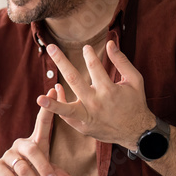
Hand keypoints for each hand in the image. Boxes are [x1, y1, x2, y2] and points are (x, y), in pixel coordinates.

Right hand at [0, 87, 73, 175]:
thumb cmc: (30, 168)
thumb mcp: (46, 169)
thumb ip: (57, 173)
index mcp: (34, 141)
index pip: (42, 121)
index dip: (48, 108)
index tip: (53, 90)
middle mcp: (20, 145)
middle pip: (32, 151)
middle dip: (44, 167)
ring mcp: (8, 156)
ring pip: (22, 169)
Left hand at [38, 40, 155, 147]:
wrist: (136, 132)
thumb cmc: (135, 102)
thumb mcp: (135, 80)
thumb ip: (122, 61)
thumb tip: (109, 43)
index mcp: (109, 90)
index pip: (94, 66)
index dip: (88, 55)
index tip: (85, 48)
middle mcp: (96, 103)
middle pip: (74, 79)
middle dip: (62, 61)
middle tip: (52, 48)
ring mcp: (88, 117)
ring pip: (66, 109)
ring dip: (52, 103)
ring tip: (39, 98)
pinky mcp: (83, 126)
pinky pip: (67, 115)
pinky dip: (59, 105)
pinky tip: (57, 90)